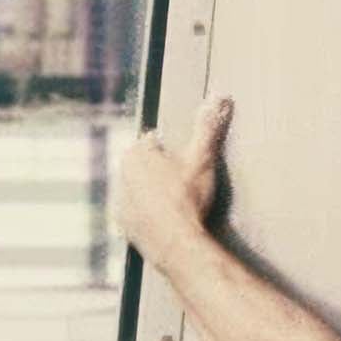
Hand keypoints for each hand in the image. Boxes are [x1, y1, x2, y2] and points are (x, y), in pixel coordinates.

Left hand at [115, 96, 233, 257]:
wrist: (177, 245)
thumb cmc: (188, 198)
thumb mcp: (202, 157)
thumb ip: (208, 125)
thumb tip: (220, 95)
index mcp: (136, 154)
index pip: (153, 141)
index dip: (170, 149)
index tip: (183, 160)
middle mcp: (121, 175)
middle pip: (144, 164)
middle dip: (159, 169)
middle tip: (182, 180)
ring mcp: (120, 202)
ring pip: (138, 188)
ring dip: (152, 191)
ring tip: (175, 200)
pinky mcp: (123, 225)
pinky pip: (135, 213)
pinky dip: (146, 213)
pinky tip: (164, 218)